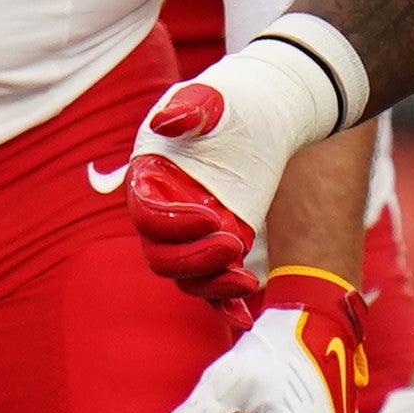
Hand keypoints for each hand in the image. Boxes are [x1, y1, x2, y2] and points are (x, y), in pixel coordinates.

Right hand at [117, 23, 368, 301]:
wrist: (267, 113)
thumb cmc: (236, 100)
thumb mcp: (216, 96)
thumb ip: (192, 107)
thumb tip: (167, 122)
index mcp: (149, 177)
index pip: (146, 215)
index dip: (172, 225)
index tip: (214, 217)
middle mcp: (164, 212)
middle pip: (161, 256)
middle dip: (194, 260)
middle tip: (234, 245)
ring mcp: (190, 234)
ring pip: (187, 277)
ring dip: (213, 286)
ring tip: (247, 279)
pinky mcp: (217, 245)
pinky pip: (212, 285)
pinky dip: (223, 304)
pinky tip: (243, 315)